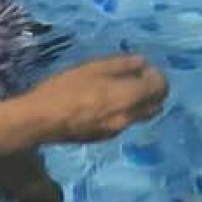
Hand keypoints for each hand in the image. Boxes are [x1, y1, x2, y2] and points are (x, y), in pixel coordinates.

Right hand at [21, 55, 168, 145]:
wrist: (41, 121)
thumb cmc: (66, 89)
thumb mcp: (94, 68)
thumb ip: (123, 64)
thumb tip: (143, 63)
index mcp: (129, 98)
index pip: (160, 87)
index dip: (156, 74)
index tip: (142, 66)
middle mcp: (129, 117)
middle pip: (155, 104)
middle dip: (152, 90)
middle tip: (136, 77)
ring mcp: (118, 131)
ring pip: (141, 115)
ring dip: (140, 101)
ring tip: (120, 89)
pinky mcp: (105, 138)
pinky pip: (125, 122)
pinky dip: (125, 111)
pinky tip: (105, 103)